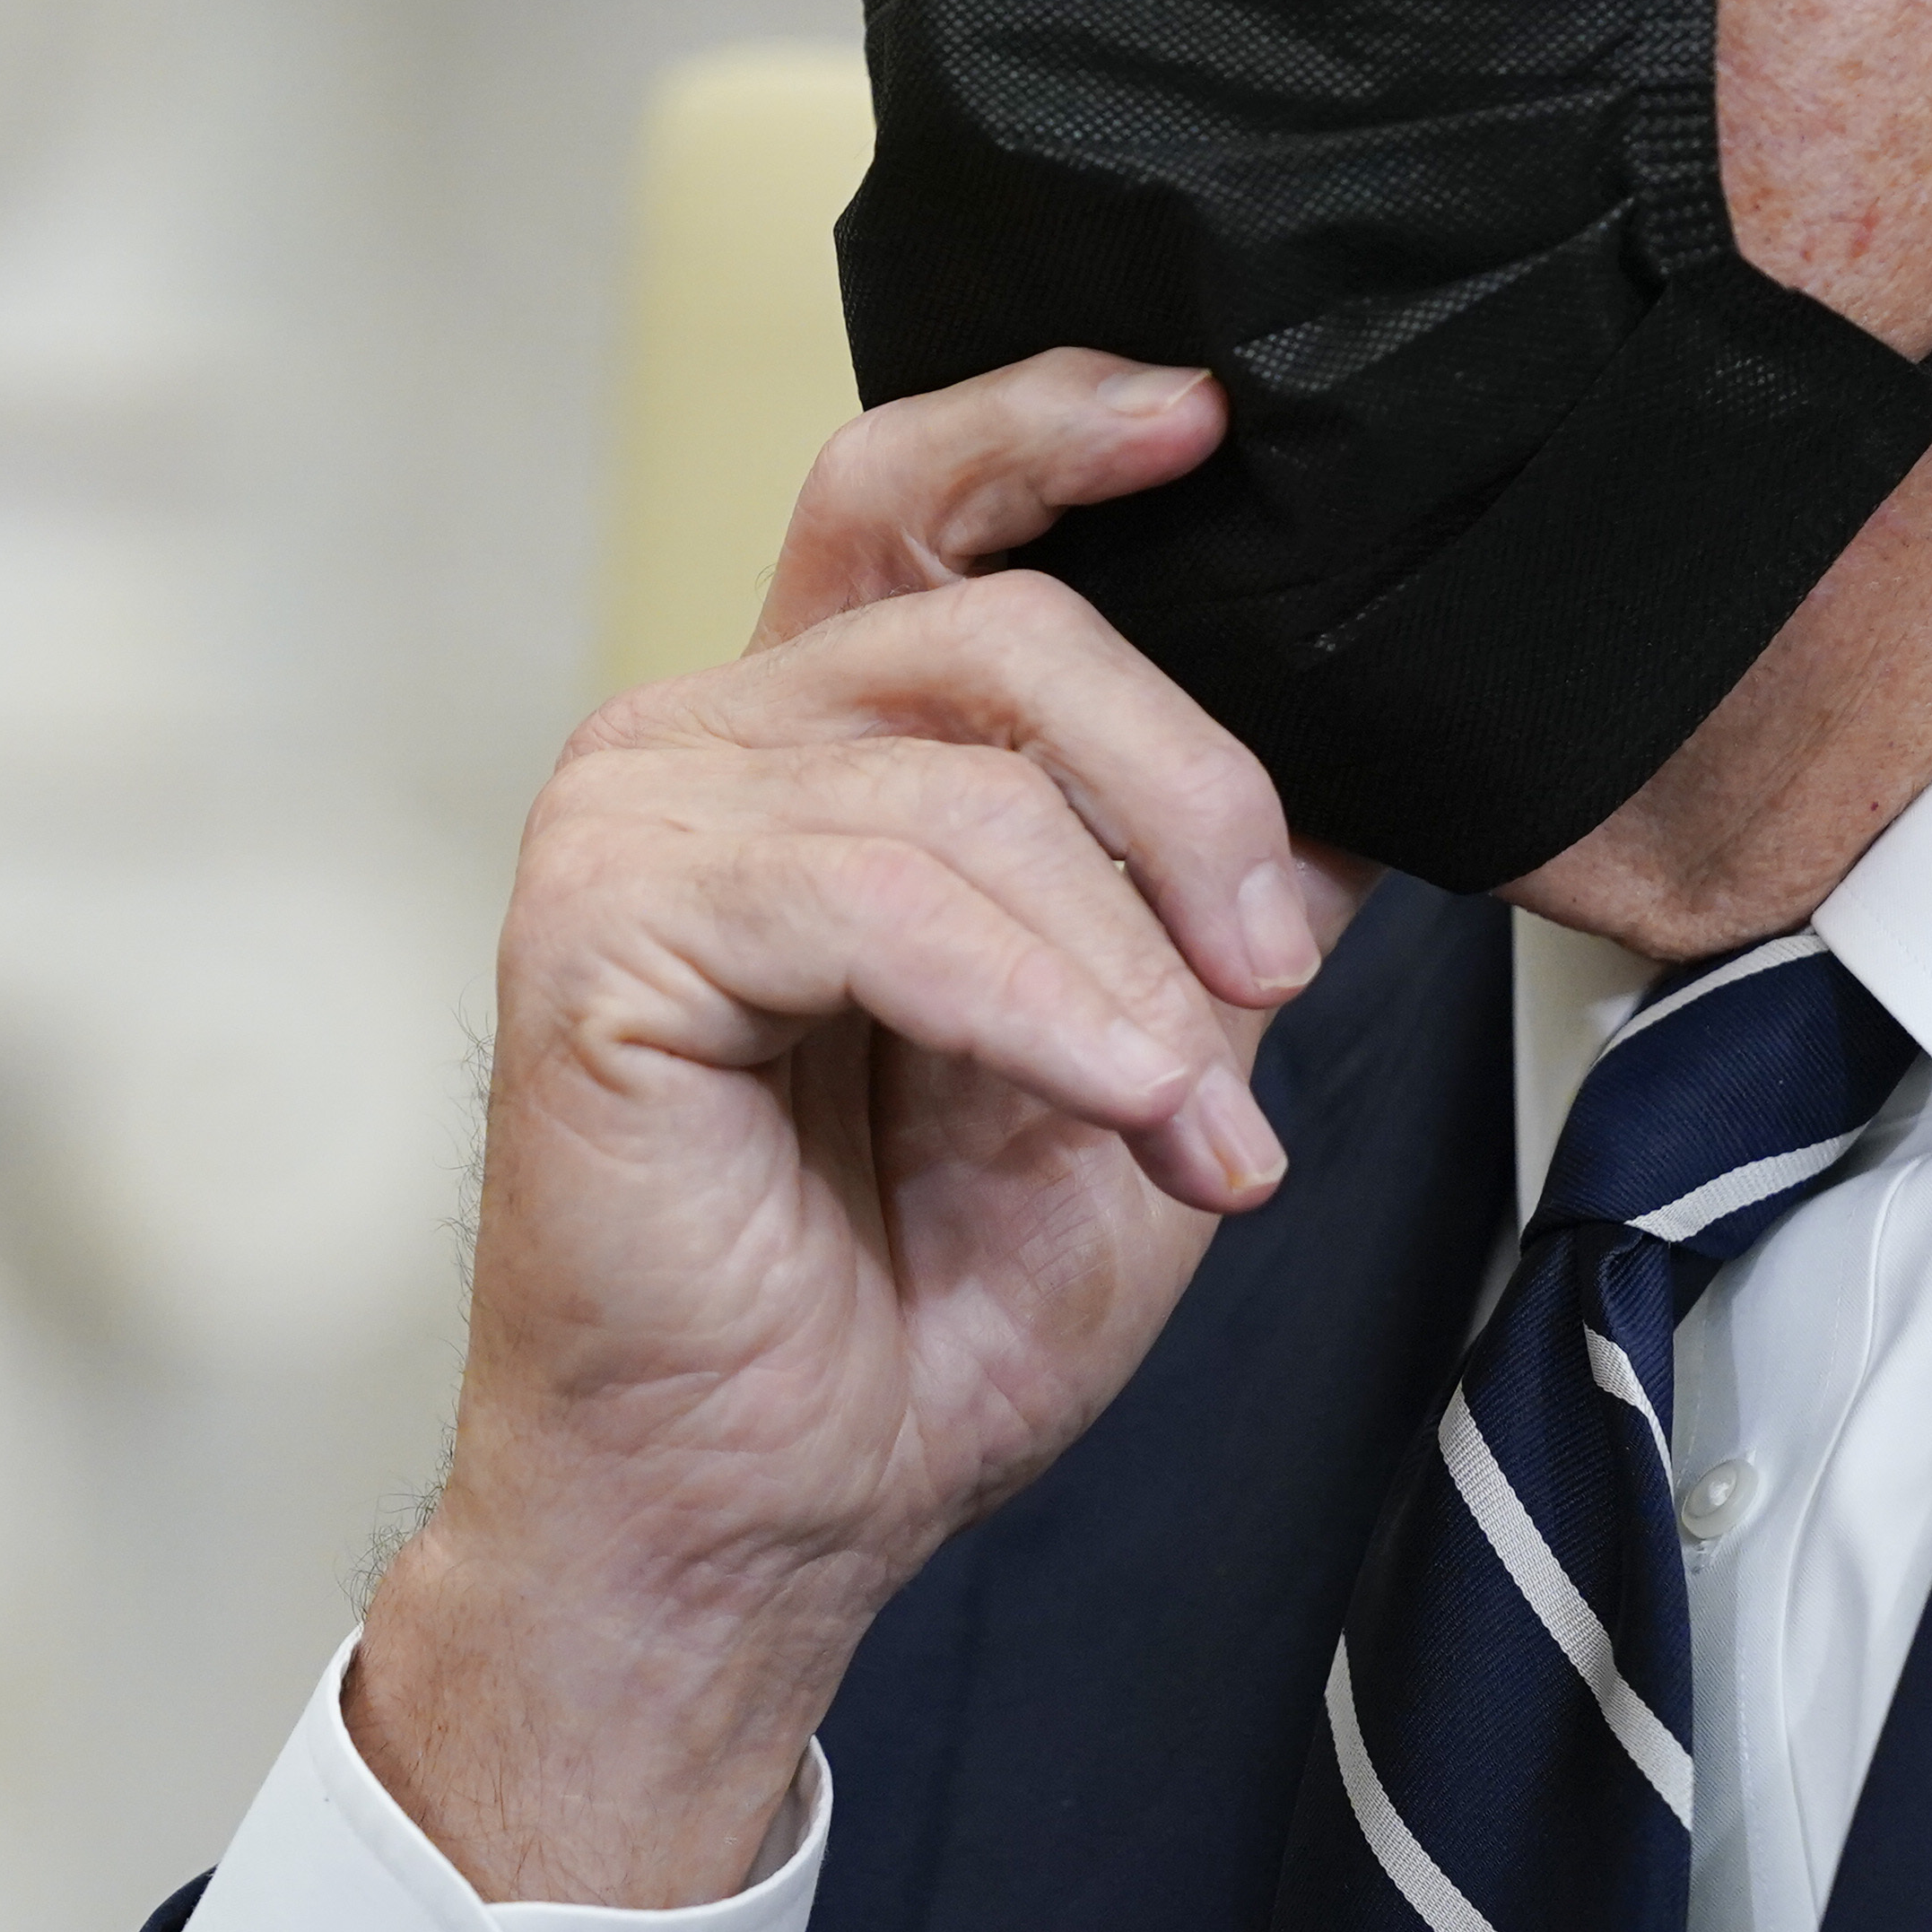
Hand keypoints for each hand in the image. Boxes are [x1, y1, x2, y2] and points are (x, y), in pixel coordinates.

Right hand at [351, 352, 1368, 1903]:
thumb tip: (1331, 796)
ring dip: (1128, 971)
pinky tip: (1114, 1106)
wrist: (766, 1510)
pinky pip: (877, 892)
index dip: (1056, 430)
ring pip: (965, 781)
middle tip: (1275, 965)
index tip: (1211, 421)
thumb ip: (1199, 907)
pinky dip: (1037, 1003)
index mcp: (820, 748)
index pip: (916, 504)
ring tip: (1195, 1129)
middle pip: (999, 631)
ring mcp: (638, 818)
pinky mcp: (600, 923)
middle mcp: (711, 745)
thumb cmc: (907, 1309)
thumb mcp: (1131, 1062)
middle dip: (1191, 787)